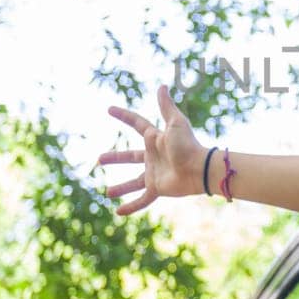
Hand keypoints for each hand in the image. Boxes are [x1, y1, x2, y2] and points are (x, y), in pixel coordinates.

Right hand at [100, 85, 206, 215]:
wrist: (199, 169)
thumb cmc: (187, 145)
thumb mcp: (175, 123)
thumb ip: (166, 106)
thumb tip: (162, 85)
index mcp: (155, 139)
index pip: (136, 124)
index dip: (123, 116)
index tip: (109, 109)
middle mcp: (153, 156)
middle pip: (130, 156)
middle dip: (115, 157)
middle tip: (99, 159)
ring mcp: (154, 173)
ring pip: (133, 182)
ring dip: (121, 187)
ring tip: (107, 192)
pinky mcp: (157, 188)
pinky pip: (142, 199)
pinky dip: (131, 207)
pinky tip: (118, 213)